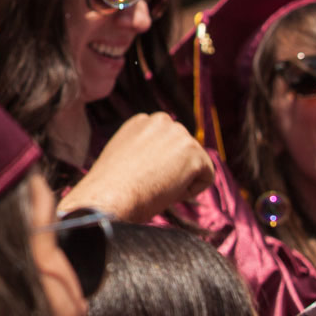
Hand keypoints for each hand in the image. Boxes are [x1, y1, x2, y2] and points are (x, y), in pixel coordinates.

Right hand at [59, 112, 215, 222]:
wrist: (110, 194)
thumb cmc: (112, 186)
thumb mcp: (124, 157)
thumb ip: (143, 150)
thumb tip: (159, 162)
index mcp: (142, 121)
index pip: (167, 144)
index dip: (159, 166)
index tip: (142, 176)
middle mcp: (161, 121)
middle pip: (184, 152)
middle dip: (174, 170)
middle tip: (150, 183)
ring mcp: (179, 134)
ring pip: (196, 164)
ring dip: (181, 179)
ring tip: (157, 185)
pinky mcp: (194, 152)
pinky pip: (206, 177)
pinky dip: (191, 190)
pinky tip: (169, 190)